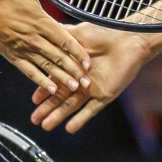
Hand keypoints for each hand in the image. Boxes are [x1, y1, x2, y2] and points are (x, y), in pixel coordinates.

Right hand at [0, 0, 90, 95]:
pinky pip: (30, 72)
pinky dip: (41, 81)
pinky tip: (51, 90)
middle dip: (74, 70)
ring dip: (61, 78)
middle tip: (88, 82)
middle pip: (59, 57)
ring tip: (74, 88)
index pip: (65, 40)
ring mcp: (24, 49)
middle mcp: (36, 38)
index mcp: (42, 22)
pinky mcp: (14, 57)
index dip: (78, 52)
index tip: (88, 62)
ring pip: (47, 67)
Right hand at [30, 23, 154, 133]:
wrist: (128, 39)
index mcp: (73, 67)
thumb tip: (44, 35)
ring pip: (72, 105)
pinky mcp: (104, 95)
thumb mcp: (78, 34)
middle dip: (47, 108)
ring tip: (45, 126)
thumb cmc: (104, 33)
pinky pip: (91, 109)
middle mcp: (81, 80)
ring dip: (59, 116)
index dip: (44, 90)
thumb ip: (62, 39)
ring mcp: (92, 89)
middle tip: (34, 120)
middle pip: (61, 97)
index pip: (55, 81)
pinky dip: (81, 119)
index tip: (34, 101)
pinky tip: (70, 128)